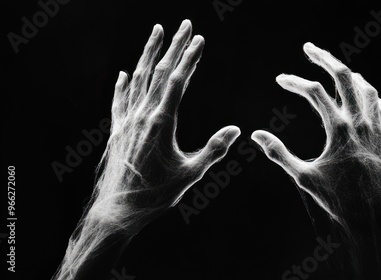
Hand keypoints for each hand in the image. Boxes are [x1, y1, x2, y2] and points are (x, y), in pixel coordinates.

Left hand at [53, 20, 239, 279]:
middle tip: (183, 24)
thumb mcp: (190, 174)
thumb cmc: (156, 195)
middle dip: (173, 46)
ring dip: (148, 54)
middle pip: (159, 72)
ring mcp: (126, 121)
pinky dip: (123, 84)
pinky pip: (119, 100)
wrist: (117, 209)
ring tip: (155, 33)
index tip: (199, 38)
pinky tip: (124, 73)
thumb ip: (213, 150)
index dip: (189, 57)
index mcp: (161, 122)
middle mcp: (142, 115)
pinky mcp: (116, 130)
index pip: (178, 81)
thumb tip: (236, 130)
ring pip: (138, 79)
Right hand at [251, 42, 380, 234]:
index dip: (294, 81)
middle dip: (325, 57)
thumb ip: (279, 154)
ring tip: (336, 69)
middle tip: (309, 48)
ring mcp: (379, 127)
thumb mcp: (304, 178)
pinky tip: (364, 98)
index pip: (313, 91)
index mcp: (339, 129)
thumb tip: (255, 135)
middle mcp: (361, 121)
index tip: (280, 79)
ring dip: (349, 75)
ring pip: (366, 88)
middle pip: (343, 76)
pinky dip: (371, 97)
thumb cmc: (340, 199)